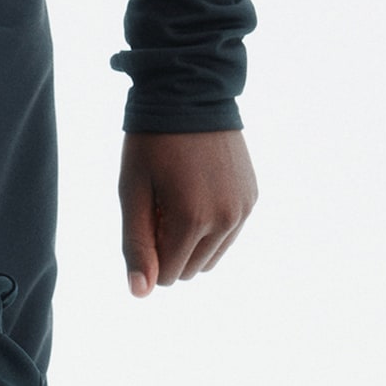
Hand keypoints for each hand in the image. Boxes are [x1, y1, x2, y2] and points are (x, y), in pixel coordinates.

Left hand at [119, 128, 256, 296]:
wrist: (190, 93)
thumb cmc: (151, 144)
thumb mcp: (133, 192)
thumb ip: (136, 245)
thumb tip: (141, 292)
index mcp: (192, 220)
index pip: (167, 275)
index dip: (149, 254)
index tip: (145, 216)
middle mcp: (225, 220)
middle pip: (191, 270)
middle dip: (171, 248)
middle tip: (161, 204)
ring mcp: (243, 209)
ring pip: (212, 256)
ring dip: (192, 240)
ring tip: (179, 196)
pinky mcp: (252, 197)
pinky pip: (229, 233)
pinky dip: (211, 224)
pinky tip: (199, 189)